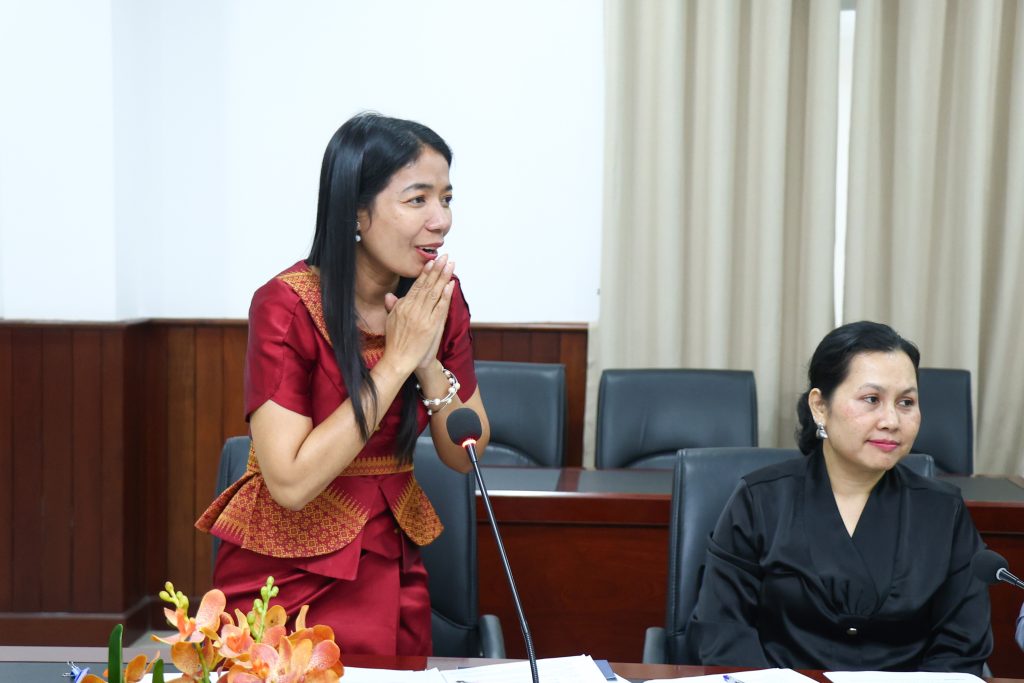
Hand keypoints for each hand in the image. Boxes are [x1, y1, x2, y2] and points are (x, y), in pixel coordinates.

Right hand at [382, 254, 454, 374]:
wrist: (400, 360)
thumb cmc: (396, 342)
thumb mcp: (390, 321)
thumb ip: (392, 307)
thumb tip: (390, 295)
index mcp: (403, 306)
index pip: (416, 285)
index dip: (425, 273)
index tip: (432, 261)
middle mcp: (413, 309)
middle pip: (427, 286)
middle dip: (437, 270)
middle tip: (445, 258)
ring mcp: (423, 317)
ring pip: (435, 293)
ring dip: (443, 278)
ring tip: (450, 265)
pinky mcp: (432, 326)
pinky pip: (440, 307)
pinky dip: (446, 295)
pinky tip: (450, 285)